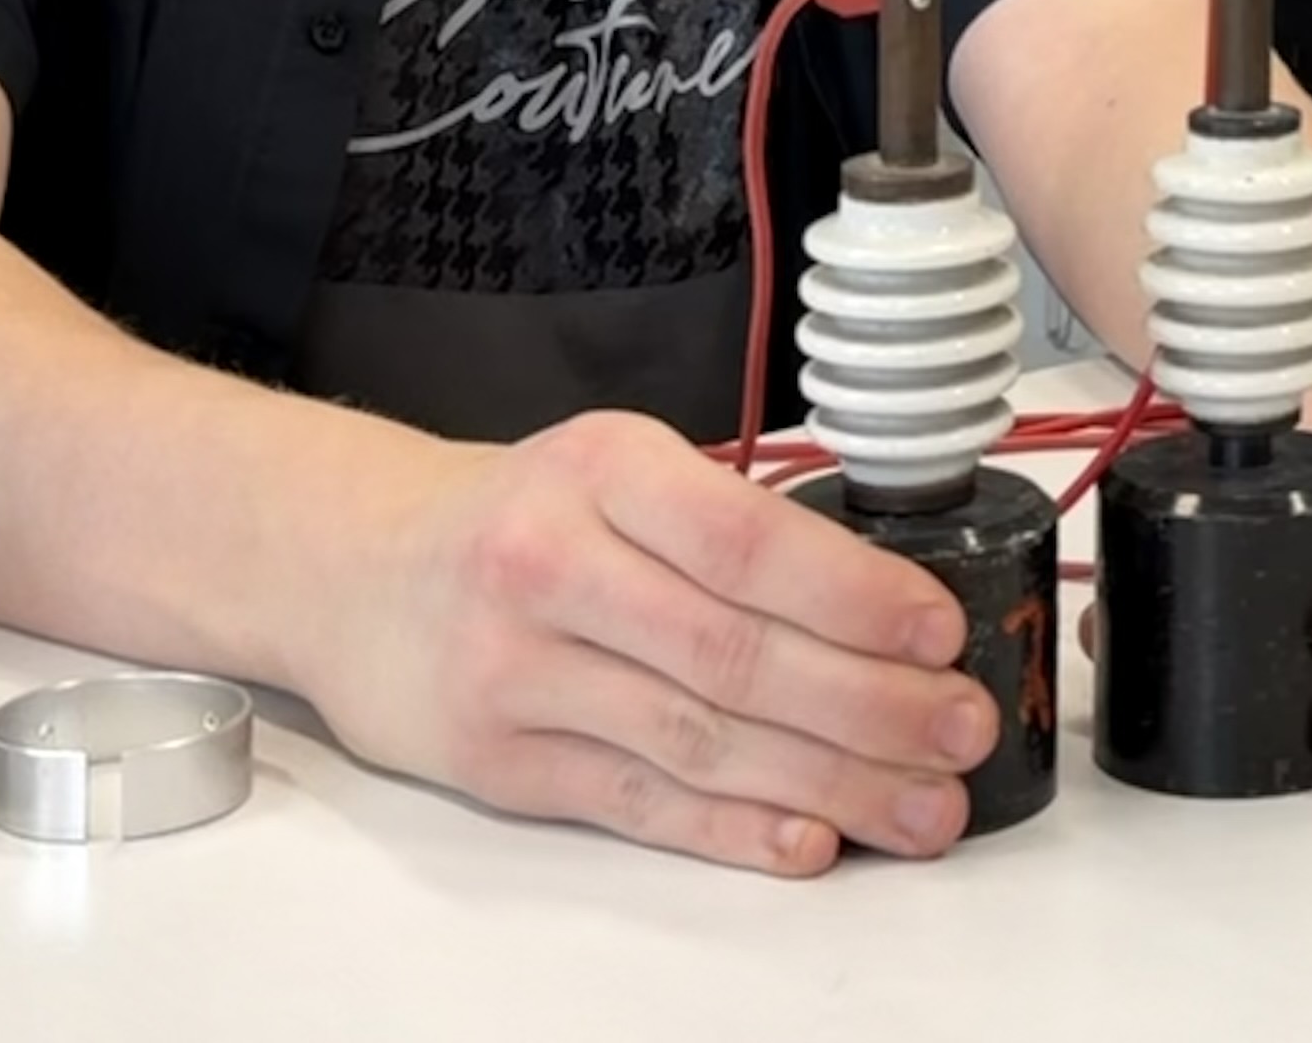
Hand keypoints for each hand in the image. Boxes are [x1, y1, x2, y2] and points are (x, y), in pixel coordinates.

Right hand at [298, 409, 998, 875]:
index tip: (944, 636)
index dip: (859, 598)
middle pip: (737, 655)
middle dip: (872, 706)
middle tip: (961, 733)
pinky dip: (733, 829)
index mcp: (604, 470)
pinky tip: (810, 842)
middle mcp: (552, 565)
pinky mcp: (497, 761)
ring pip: (700, 740)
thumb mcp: (613, 470)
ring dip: (829, 783)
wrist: (349, 567)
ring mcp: (516, 672)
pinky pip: (639, 802)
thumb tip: (888, 610)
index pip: (753, 543)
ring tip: (922, 807)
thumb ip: (726, 524)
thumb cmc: (516, 517)